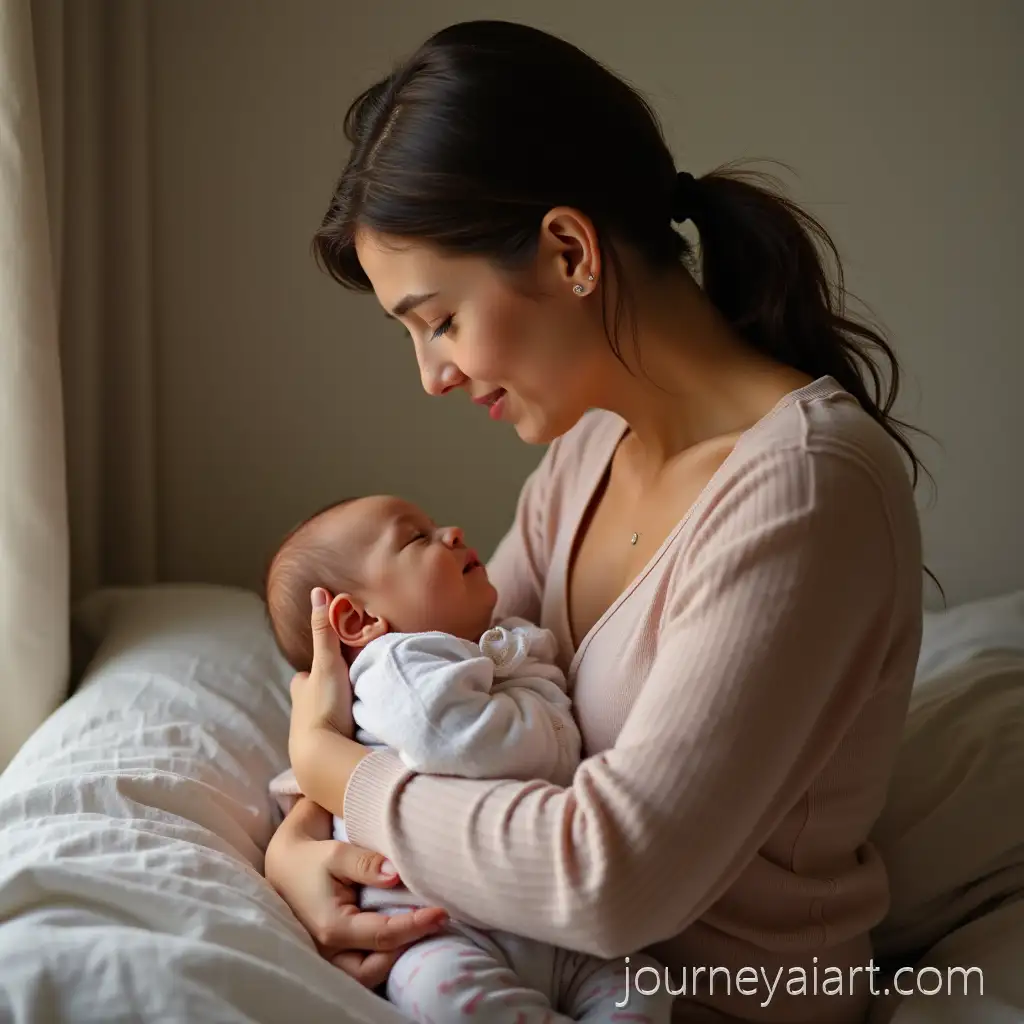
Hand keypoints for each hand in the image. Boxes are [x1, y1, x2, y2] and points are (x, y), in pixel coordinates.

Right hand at [265, 797, 448, 987]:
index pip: (384, 935)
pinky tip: (401, 936)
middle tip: (432, 923)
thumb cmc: (309, 858)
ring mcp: (330, 956)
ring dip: (394, 958)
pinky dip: (382, 956)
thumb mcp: (336, 853)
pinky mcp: (334, 953)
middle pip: (376, 969)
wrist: (284, 865)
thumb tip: (397, 875)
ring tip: (418, 931)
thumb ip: (366, 864)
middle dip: (406, 950)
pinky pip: (361, 966)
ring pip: (368, 974)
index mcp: (332, 928)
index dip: (416, 925)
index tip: (441, 912)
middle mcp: (330, 951)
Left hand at [289, 588, 353, 758]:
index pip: (308, 674)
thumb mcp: (327, 663)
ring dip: (337, 713)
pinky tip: (354, 734)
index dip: (322, 668)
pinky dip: (342, 732)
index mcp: (299, 688)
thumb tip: (317, 591)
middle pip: (316, 695)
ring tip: (356, 712)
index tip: (337, 666)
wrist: (322, 756)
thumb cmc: (323, 706)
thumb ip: (325, 630)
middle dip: (330, 692)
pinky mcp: (322, 751)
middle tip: (351, 690)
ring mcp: (309, 733)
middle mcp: (300, 710)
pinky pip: (334, 736)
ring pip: (325, 715)